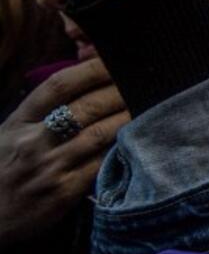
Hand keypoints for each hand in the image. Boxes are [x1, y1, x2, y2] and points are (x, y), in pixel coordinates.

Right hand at [0, 59, 128, 251]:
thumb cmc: (3, 170)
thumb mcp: (9, 135)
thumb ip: (41, 112)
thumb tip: (82, 82)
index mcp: (18, 122)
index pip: (58, 86)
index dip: (91, 69)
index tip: (114, 60)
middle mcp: (32, 142)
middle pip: (86, 107)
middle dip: (119, 92)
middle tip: (144, 82)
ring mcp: (48, 168)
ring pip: (99, 134)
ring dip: (128, 118)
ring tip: (149, 106)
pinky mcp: (63, 194)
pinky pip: (100, 165)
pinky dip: (121, 151)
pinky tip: (138, 140)